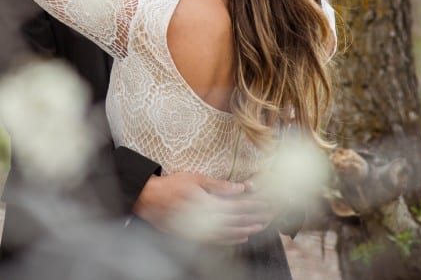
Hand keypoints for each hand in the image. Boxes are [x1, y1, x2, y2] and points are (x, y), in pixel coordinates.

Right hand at [133, 172, 273, 244]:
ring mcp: (202, 230)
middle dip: (256, 218)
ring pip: (231, 233)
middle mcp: (207, 219)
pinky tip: (241, 236)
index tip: (267, 203)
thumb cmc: (171, 186)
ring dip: (248, 230)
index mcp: (209, 203)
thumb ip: (219, 186)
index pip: (238, 206)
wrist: (150, 200)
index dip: (254, 206)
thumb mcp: (195, 179)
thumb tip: (241, 188)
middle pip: (238, 221)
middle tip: (270, 215)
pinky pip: (219, 240)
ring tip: (260, 226)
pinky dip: (233, 239)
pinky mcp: (196, 236)